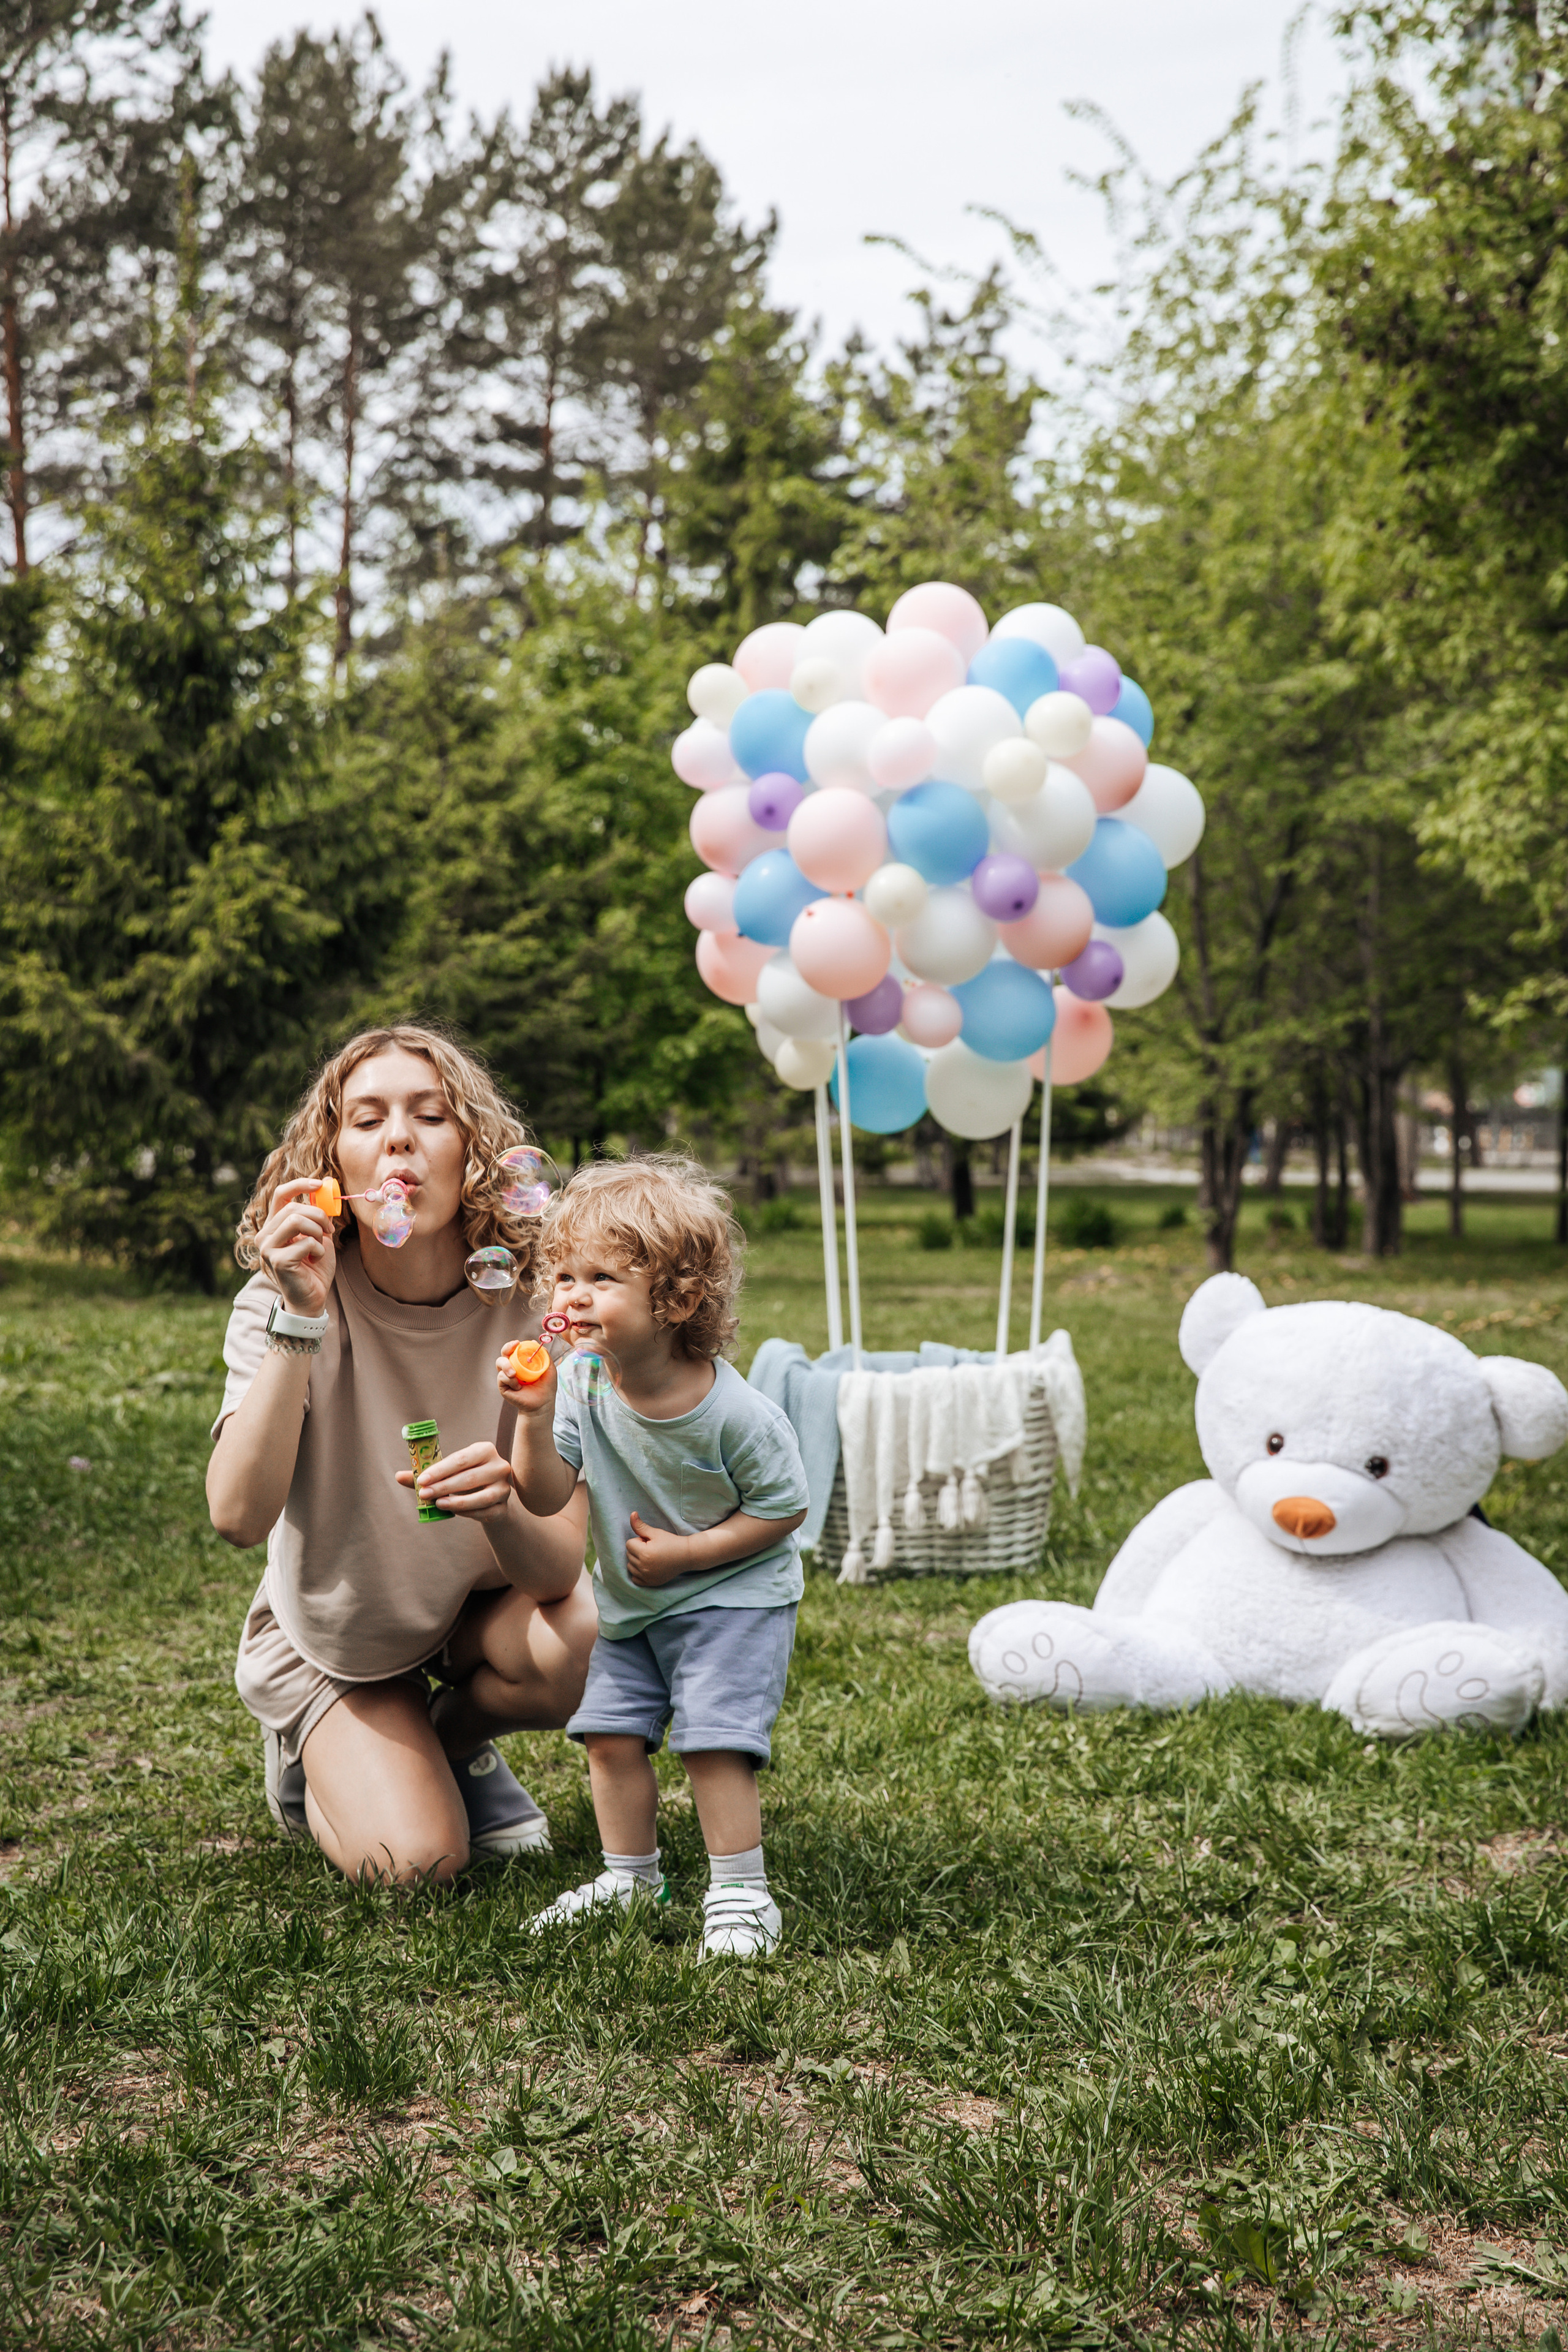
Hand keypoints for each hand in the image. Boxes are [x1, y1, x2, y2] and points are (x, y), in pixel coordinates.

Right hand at [258, 1176, 336, 1316]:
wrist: (312, 1297)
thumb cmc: (314, 1266)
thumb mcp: (318, 1235)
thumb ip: (316, 1215)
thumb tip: (324, 1186)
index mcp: (274, 1226)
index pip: (281, 1195)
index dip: (300, 1184)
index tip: (320, 1183)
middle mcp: (265, 1235)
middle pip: (294, 1207)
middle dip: (319, 1215)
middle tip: (329, 1230)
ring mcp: (268, 1248)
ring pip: (296, 1220)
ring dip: (317, 1232)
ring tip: (320, 1246)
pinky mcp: (277, 1261)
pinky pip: (305, 1242)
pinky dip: (318, 1249)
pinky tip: (316, 1259)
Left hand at [396, 1440, 514, 1522]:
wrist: (491, 1498)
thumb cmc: (465, 1479)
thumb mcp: (449, 1473)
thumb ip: (428, 1474)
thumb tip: (398, 1476)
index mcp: (485, 1450)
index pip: (461, 1459)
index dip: (440, 1470)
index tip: (421, 1480)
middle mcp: (500, 1467)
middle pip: (469, 1478)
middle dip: (443, 1487)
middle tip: (424, 1494)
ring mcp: (505, 1488)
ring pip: (480, 1497)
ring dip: (456, 1502)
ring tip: (438, 1504)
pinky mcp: (504, 1508)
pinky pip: (484, 1512)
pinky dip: (467, 1513)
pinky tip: (453, 1512)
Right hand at [497, 1347, 556, 1415]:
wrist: (543, 1403)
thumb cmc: (546, 1386)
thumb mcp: (549, 1368)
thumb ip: (544, 1355)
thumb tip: (533, 1342)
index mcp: (521, 1362)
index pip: (513, 1350)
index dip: (512, 1345)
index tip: (517, 1343)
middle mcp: (512, 1368)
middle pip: (503, 1354)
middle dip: (506, 1349)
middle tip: (512, 1349)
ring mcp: (507, 1377)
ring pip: (500, 1363)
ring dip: (507, 1366)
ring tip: (515, 1374)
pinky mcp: (503, 1386)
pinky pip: (501, 1377)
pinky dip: (510, 1380)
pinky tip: (518, 1387)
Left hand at [625, 1512, 691, 1587]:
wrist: (686, 1556)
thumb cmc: (671, 1542)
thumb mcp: (656, 1532)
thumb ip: (640, 1526)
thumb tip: (632, 1514)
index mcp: (644, 1553)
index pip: (629, 1544)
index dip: (639, 1540)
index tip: (650, 1542)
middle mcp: (644, 1567)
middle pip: (628, 1555)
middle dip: (637, 1550)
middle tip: (652, 1548)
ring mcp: (647, 1576)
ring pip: (630, 1566)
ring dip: (636, 1561)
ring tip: (651, 1557)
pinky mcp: (650, 1583)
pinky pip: (635, 1578)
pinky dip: (638, 1573)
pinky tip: (648, 1567)